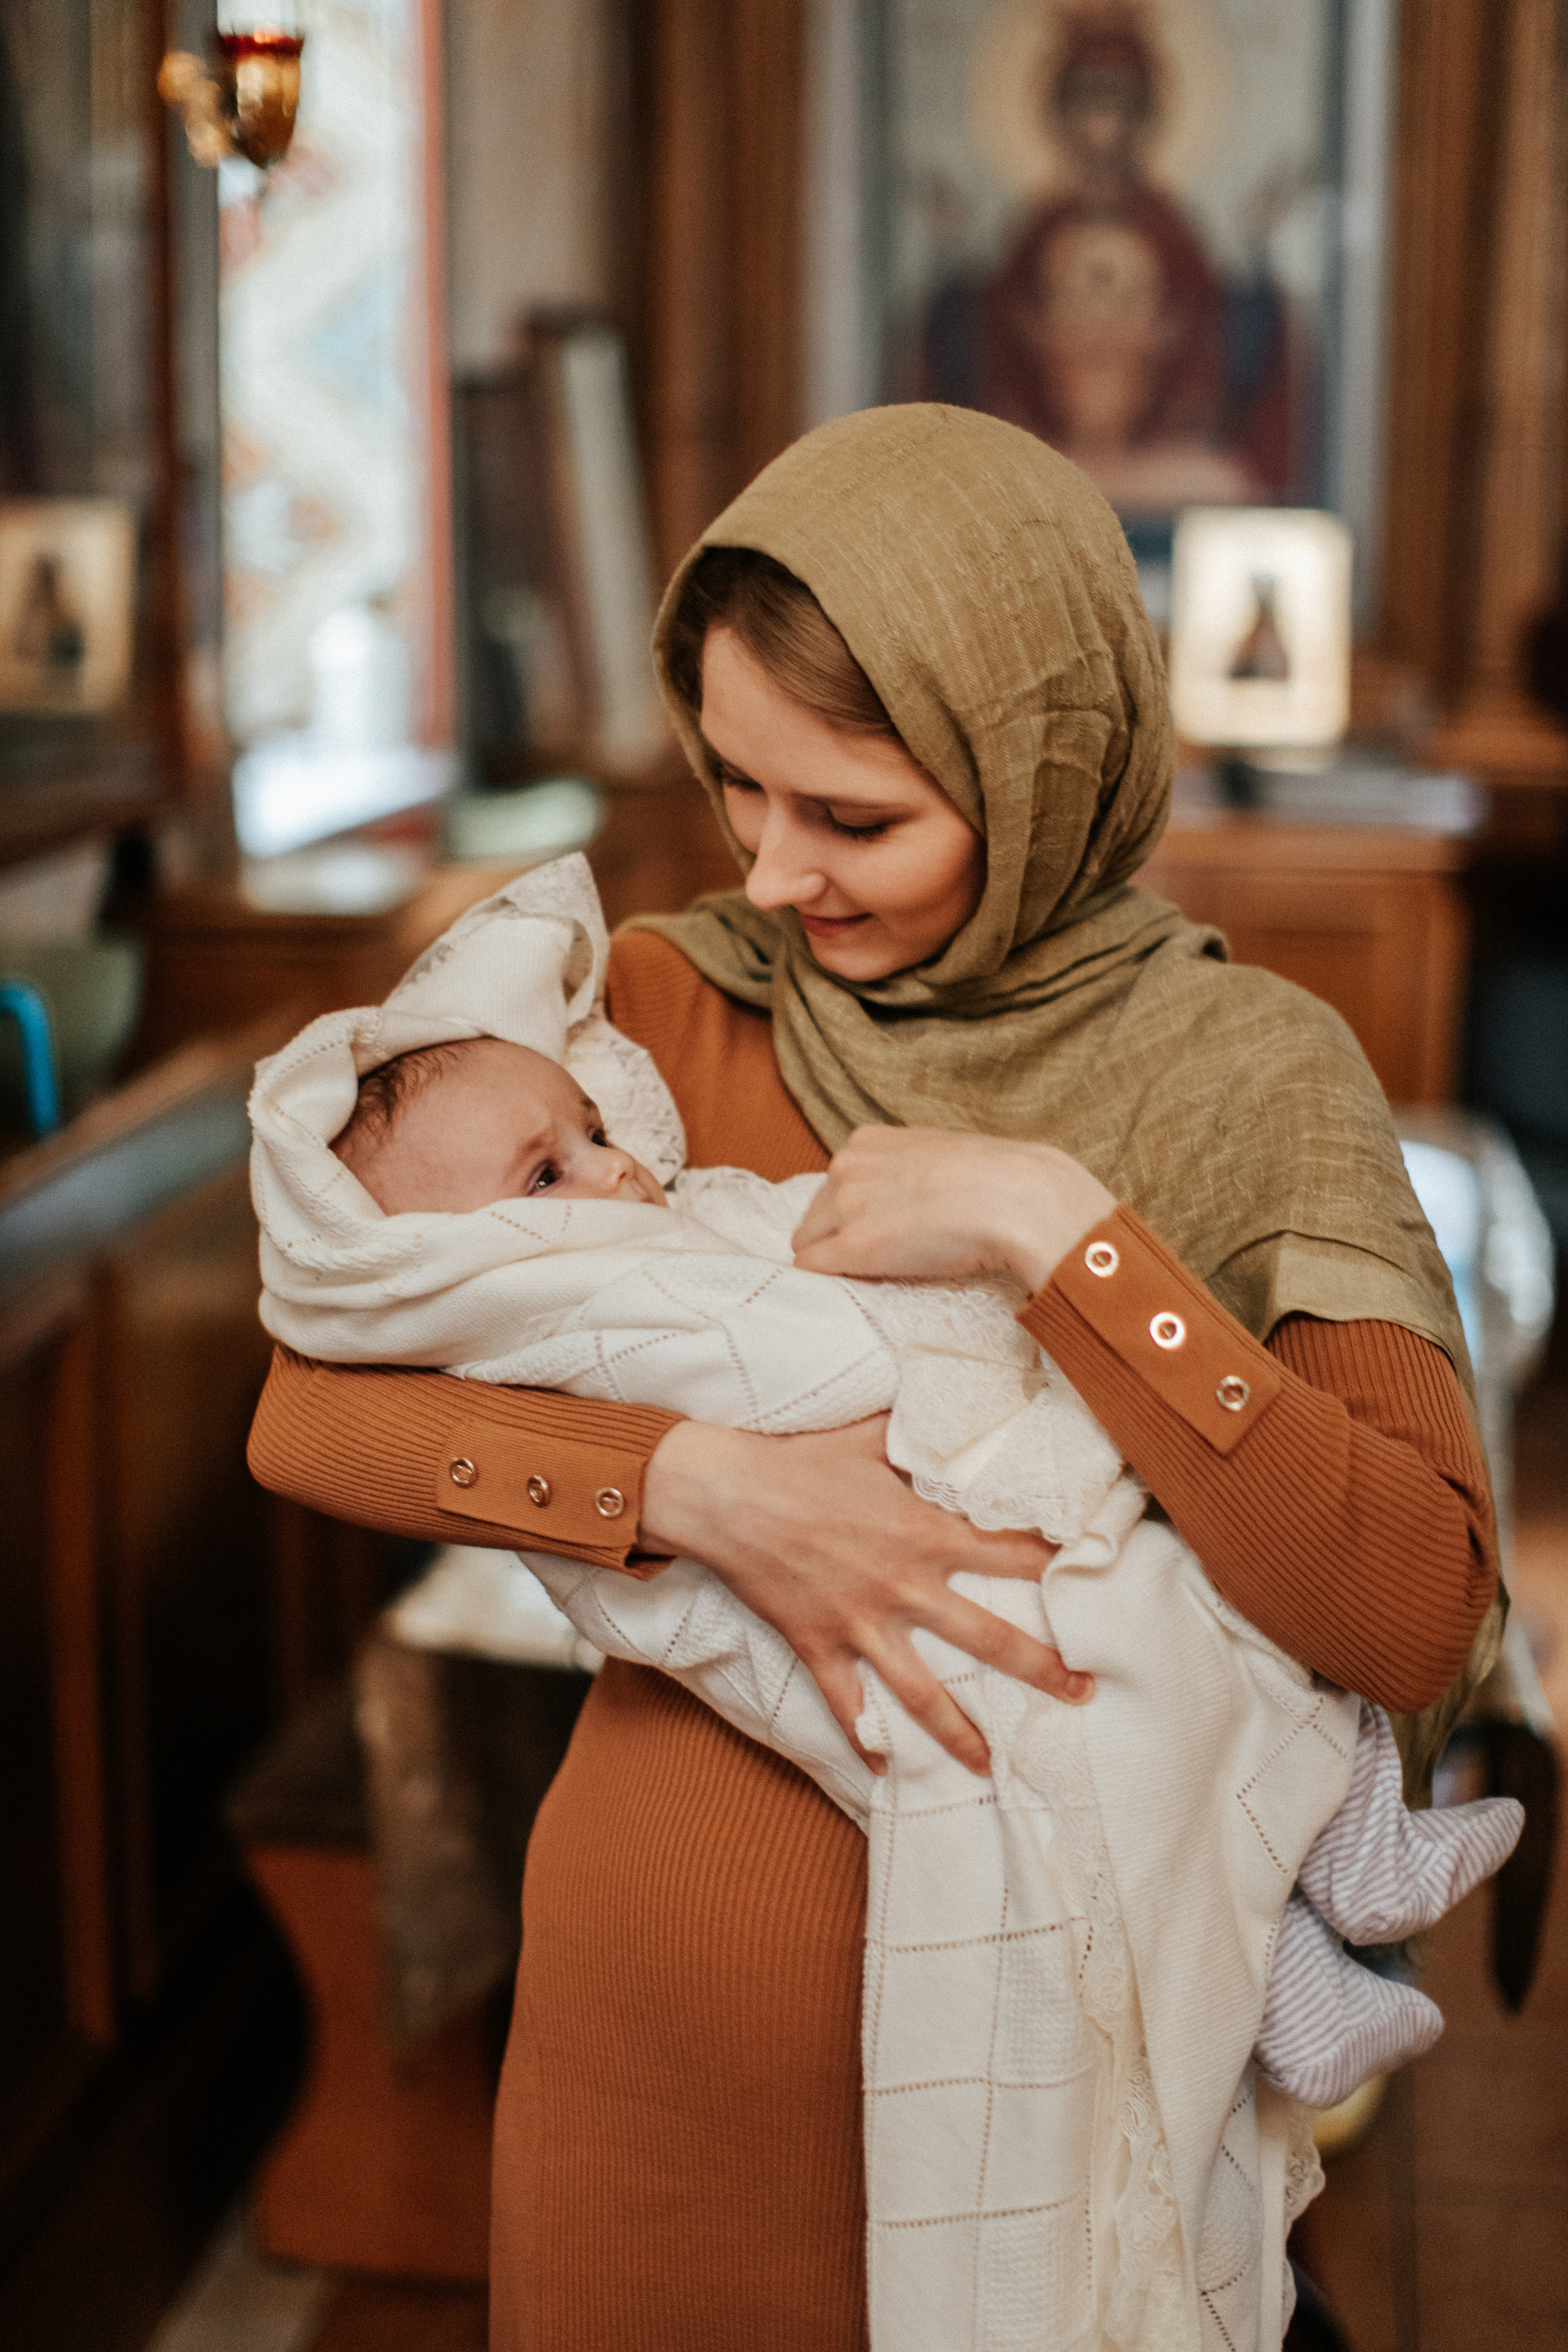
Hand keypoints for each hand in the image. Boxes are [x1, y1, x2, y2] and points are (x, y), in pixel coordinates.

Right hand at [640, 1413, 1092, 1775]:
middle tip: (1083, 1692)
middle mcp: (903, 1586)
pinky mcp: (819, 1645)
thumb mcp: (867, 1437)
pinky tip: (884, 1771)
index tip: (1089, 1577)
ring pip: (923, 1693)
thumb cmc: (799, 1460)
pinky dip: (864, 1741)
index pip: (1009, 1555)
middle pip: (988, 1639)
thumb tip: (951, 1410)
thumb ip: (916, 1435)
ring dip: (961, 1734)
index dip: (1053, 1566)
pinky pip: (846, 1706)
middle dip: (1042, 1669)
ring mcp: (861, 1624)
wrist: (726, 1495)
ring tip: (992, 1765)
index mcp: (924, 1533)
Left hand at [790, 1126, 1115, 1293]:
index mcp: (869, 1141)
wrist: (1019, 1199)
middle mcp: (848, 1166)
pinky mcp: (854, 1247)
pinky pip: (813, 1269)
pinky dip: (829, 1281)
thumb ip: (908, 1170)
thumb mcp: (940, 1156)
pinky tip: (858, 1286)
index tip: (885, 1228)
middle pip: (817, 1214)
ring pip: (810, 1243)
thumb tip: (903, 1200)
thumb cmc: (996, 1180)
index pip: (836, 1184)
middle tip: (887, 1254)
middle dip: (839, 1235)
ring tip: (884, 1270)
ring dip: (836, 1259)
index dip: (855, 1212)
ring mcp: (847, 1206)